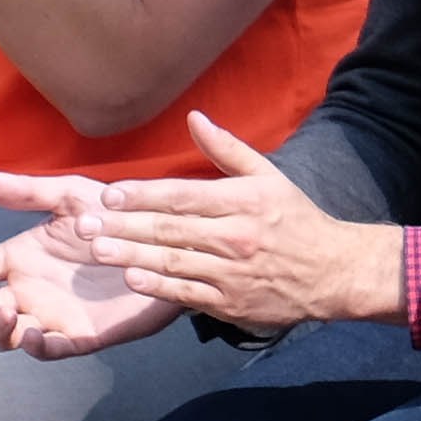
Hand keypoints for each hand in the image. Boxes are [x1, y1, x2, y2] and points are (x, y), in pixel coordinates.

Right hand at [0, 188, 177, 359]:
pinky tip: (35, 337)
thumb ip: (31, 193)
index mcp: (20, 257)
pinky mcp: (83, 335)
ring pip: (9, 336)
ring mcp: (53, 315)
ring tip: (6, 313)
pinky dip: (39, 348)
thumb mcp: (73, 197)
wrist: (166, 242)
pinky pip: (53, 350)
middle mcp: (29, 290)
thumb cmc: (117, 217)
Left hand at [63, 116, 408, 329]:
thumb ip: (227, 149)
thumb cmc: (296, 220)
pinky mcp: (232, 302)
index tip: (108, 193)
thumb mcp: (269, 177)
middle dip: (124, 225)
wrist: (335, 272)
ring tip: (97, 249)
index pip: (183, 196)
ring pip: (173, 262)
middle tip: (85, 224)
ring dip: (132, 255)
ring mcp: (233, 272)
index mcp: (243, 201)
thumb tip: (194, 118)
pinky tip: (133, 278)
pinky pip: (189, 293)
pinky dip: (160, 287)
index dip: (143, 194)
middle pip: (170, 229)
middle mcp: (236, 236)